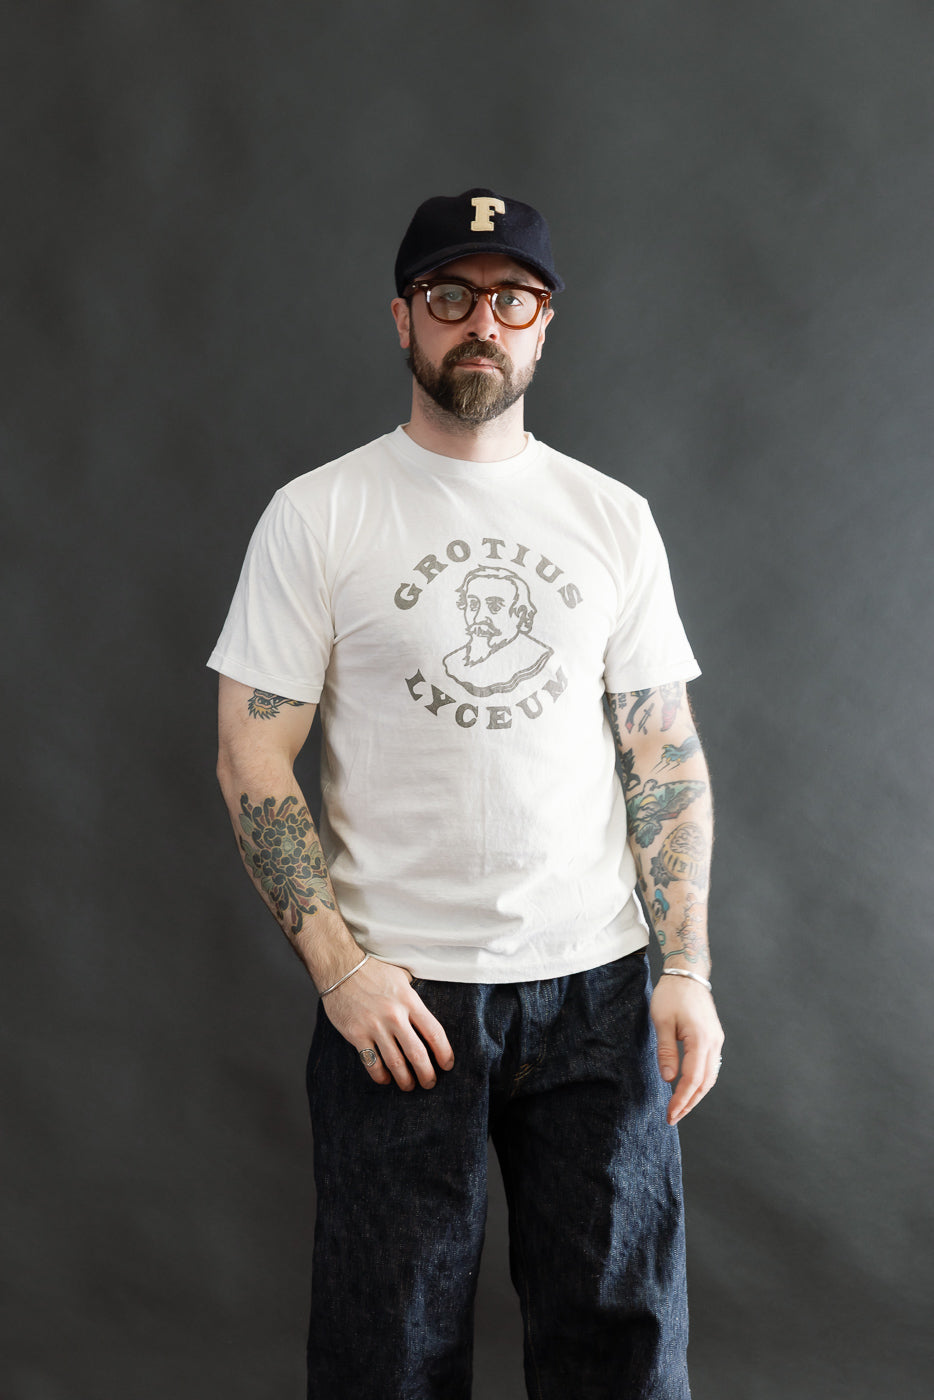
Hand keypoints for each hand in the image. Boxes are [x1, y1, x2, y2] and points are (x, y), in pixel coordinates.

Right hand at [322, 957, 453, 1090]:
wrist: (340, 967)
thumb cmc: (373, 971)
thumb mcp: (402, 977)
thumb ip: (414, 998)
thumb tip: (425, 1016)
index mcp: (410, 1001)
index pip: (434, 1033)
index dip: (444, 1053)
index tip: (447, 1065)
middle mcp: (394, 1016)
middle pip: (417, 1054)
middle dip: (427, 1074)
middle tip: (430, 1083)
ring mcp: (374, 1026)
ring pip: (395, 1063)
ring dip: (405, 1080)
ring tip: (409, 1086)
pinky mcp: (356, 1034)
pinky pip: (372, 1063)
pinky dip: (380, 1075)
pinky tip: (385, 1079)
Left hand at [650, 974, 723, 1125]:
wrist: (687, 974)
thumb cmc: (671, 994)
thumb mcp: (662, 1021)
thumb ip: (666, 1051)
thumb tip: (669, 1079)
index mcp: (700, 1039)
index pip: (693, 1079)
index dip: (681, 1099)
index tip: (670, 1113)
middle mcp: (713, 1042)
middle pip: (705, 1083)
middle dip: (689, 1103)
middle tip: (673, 1117)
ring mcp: (716, 1040)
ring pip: (710, 1076)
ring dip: (696, 1094)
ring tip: (680, 1108)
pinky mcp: (714, 1037)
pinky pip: (710, 1066)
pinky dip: (701, 1081)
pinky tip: (689, 1088)